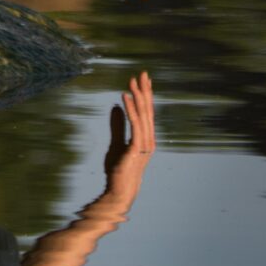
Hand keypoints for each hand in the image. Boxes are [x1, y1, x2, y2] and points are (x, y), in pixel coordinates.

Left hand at [102, 72, 154, 212]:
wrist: (118, 192)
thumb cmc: (118, 171)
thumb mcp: (116, 144)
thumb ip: (117, 126)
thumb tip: (116, 107)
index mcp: (146, 138)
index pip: (147, 113)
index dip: (146, 95)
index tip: (144, 80)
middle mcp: (149, 140)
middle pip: (148, 110)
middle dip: (145, 91)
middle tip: (142, 73)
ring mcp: (144, 144)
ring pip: (142, 115)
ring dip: (137, 96)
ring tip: (131, 81)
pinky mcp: (136, 148)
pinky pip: (134, 124)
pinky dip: (130, 109)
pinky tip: (124, 97)